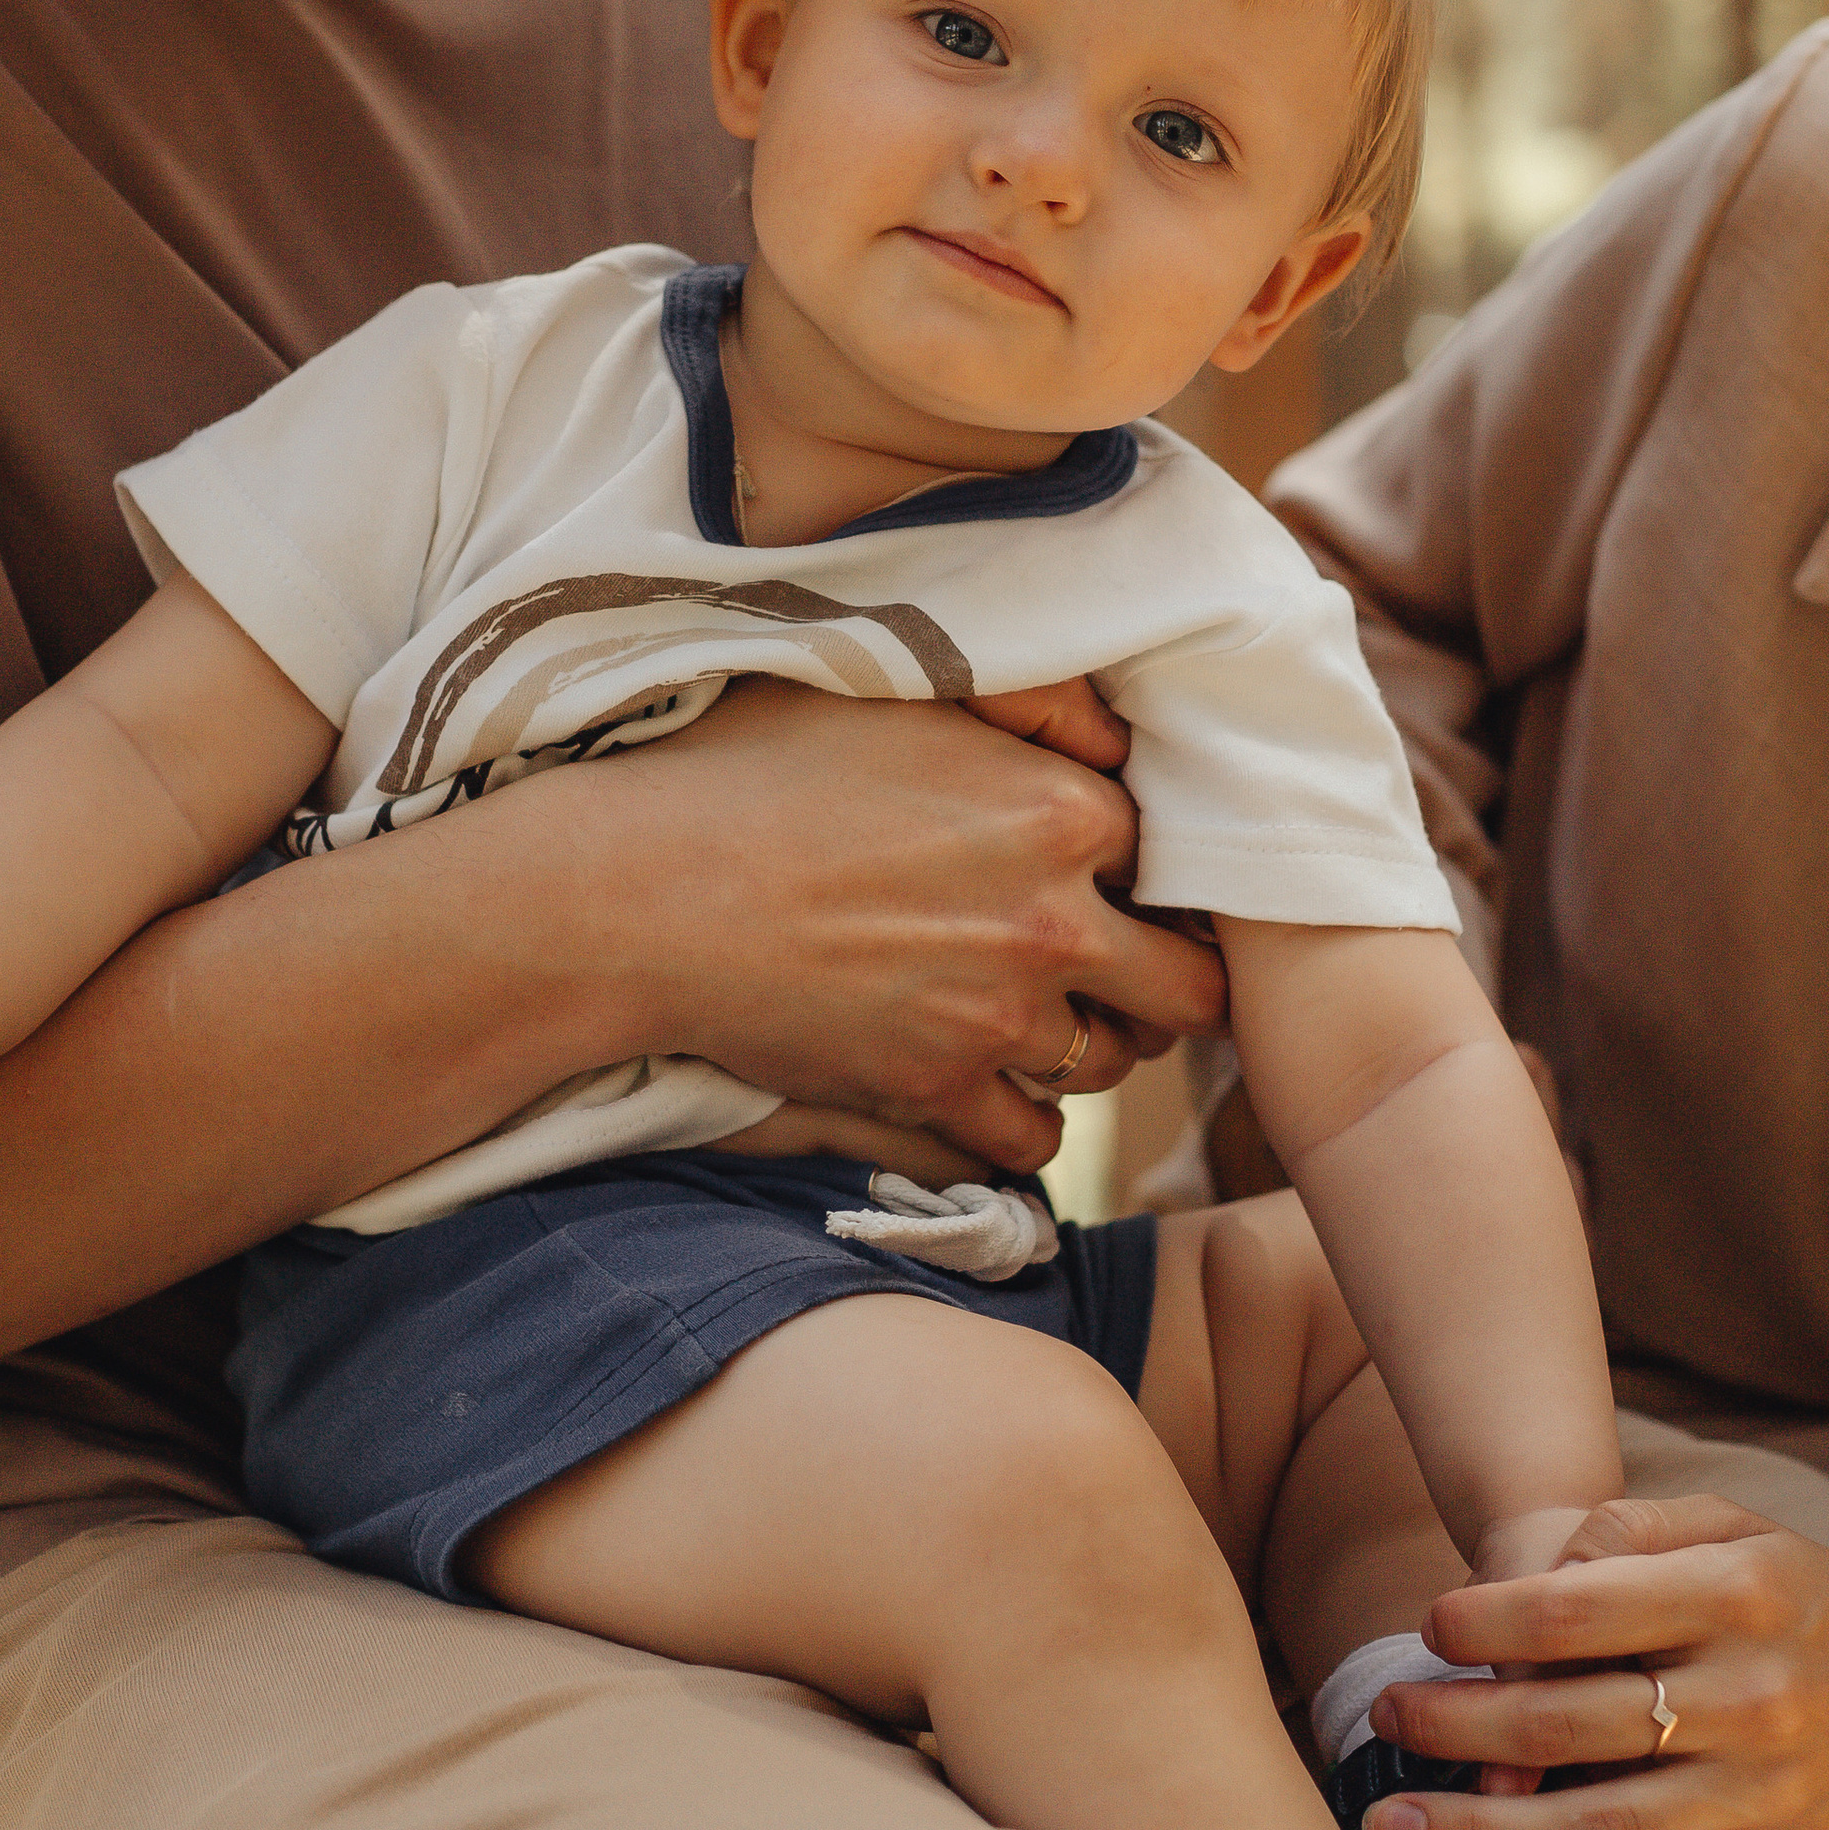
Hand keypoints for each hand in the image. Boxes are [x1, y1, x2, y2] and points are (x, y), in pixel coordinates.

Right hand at [585, 678, 1227, 1172]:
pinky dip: (1021, 1120)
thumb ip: (1032, 704)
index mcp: (1061, 809)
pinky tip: (988, 1080)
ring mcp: (998, 1017)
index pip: (1182, 857)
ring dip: (1087, 1043)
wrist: (639, 890)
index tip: (1128, 879)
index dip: (1156, 870)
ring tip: (1036, 1010)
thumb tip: (1119, 733)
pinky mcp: (935, 1090)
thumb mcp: (895, 689)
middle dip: (1165, 977)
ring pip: (1111, 1063)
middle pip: (1189, 986)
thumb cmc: (750, 767)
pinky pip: (1035, 1140)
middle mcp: (1053, 922)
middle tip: (1120, 964)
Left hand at [1353, 1493, 1828, 1829]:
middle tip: (1384, 1718)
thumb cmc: (1803, 1592)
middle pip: (1573, 1720)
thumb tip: (1540, 1575)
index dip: (1488, 1620)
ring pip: (1605, 1825)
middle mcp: (1752, 1697)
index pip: (1581, 1609)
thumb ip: (1630, 1528)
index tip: (1429, 1628)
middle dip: (1457, 1723)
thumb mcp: (1734, 1523)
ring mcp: (1768, 1793)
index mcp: (1735, 1594)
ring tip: (1398, 1825)